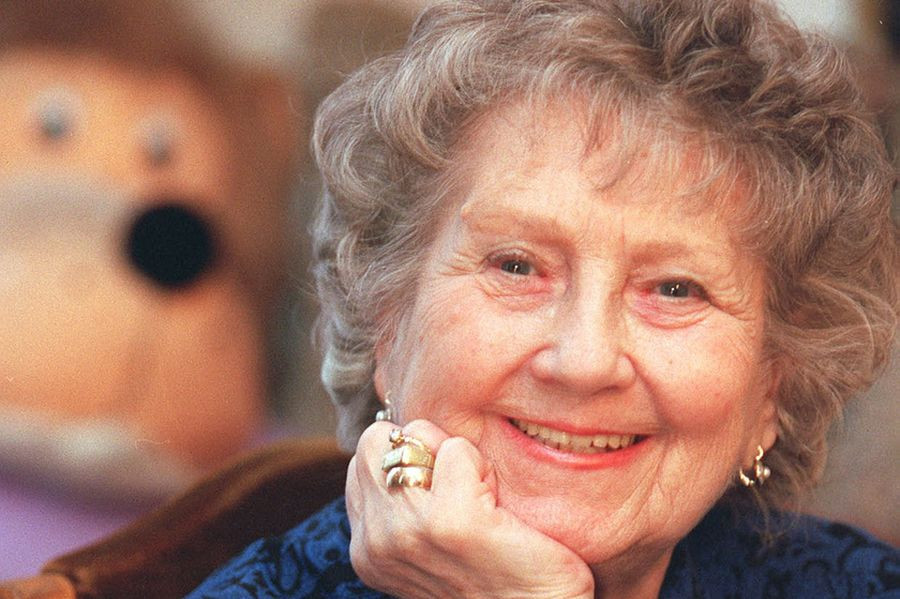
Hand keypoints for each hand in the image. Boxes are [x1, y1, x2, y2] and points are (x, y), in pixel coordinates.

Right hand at [346, 419, 594, 598]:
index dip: (409, 460)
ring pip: (417, 434)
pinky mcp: (451, 522)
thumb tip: (412, 436)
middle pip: (380, 439)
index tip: (444, 494)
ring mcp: (408, 530)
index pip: (365, 459)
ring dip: (457, 458)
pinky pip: (457, 450)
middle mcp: (375, 540)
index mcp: (366, 547)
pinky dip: (484, 467)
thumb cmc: (498, 576)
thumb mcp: (432, 538)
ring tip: (482, 503)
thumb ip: (408, 498)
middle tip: (462, 490)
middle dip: (423, 447)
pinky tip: (498, 509)